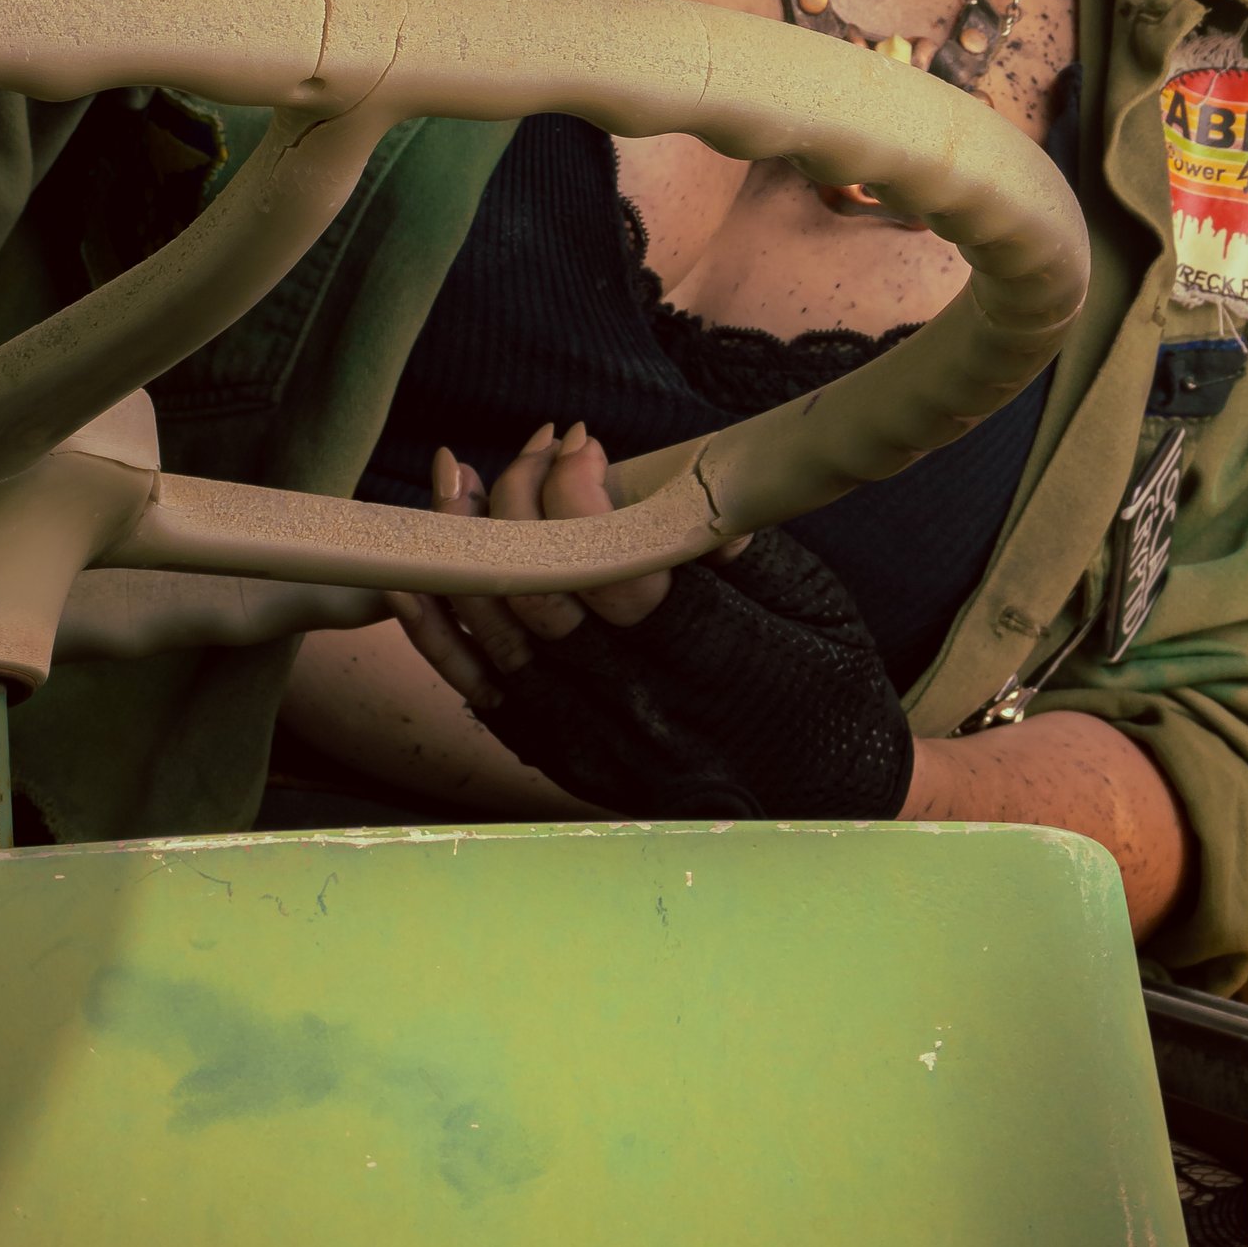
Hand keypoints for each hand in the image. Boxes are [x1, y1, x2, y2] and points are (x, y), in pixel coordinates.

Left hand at [390, 424, 914, 822]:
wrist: (831, 802)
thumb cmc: (830, 688)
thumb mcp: (814, 603)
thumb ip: (738, 547)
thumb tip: (675, 488)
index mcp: (719, 666)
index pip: (619, 575)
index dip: (579, 501)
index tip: (581, 444)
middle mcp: (648, 716)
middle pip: (546, 600)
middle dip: (518, 508)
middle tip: (529, 447)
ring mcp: (600, 749)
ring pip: (501, 645)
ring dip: (464, 554)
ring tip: (456, 483)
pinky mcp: (568, 766)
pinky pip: (485, 697)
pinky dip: (440, 635)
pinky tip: (416, 579)